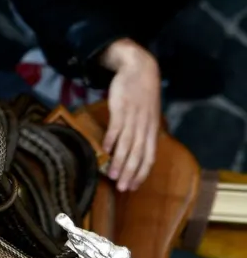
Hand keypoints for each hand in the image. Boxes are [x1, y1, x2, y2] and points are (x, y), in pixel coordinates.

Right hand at [100, 38, 160, 191]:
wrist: (141, 69)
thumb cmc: (143, 95)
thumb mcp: (148, 115)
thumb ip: (143, 133)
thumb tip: (135, 152)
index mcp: (152, 130)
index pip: (149, 157)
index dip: (142, 173)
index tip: (133, 187)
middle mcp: (144, 126)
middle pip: (138, 154)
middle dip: (130, 173)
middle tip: (121, 188)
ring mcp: (133, 117)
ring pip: (127, 144)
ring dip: (120, 161)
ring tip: (111, 175)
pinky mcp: (122, 107)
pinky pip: (117, 126)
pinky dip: (112, 139)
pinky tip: (106, 150)